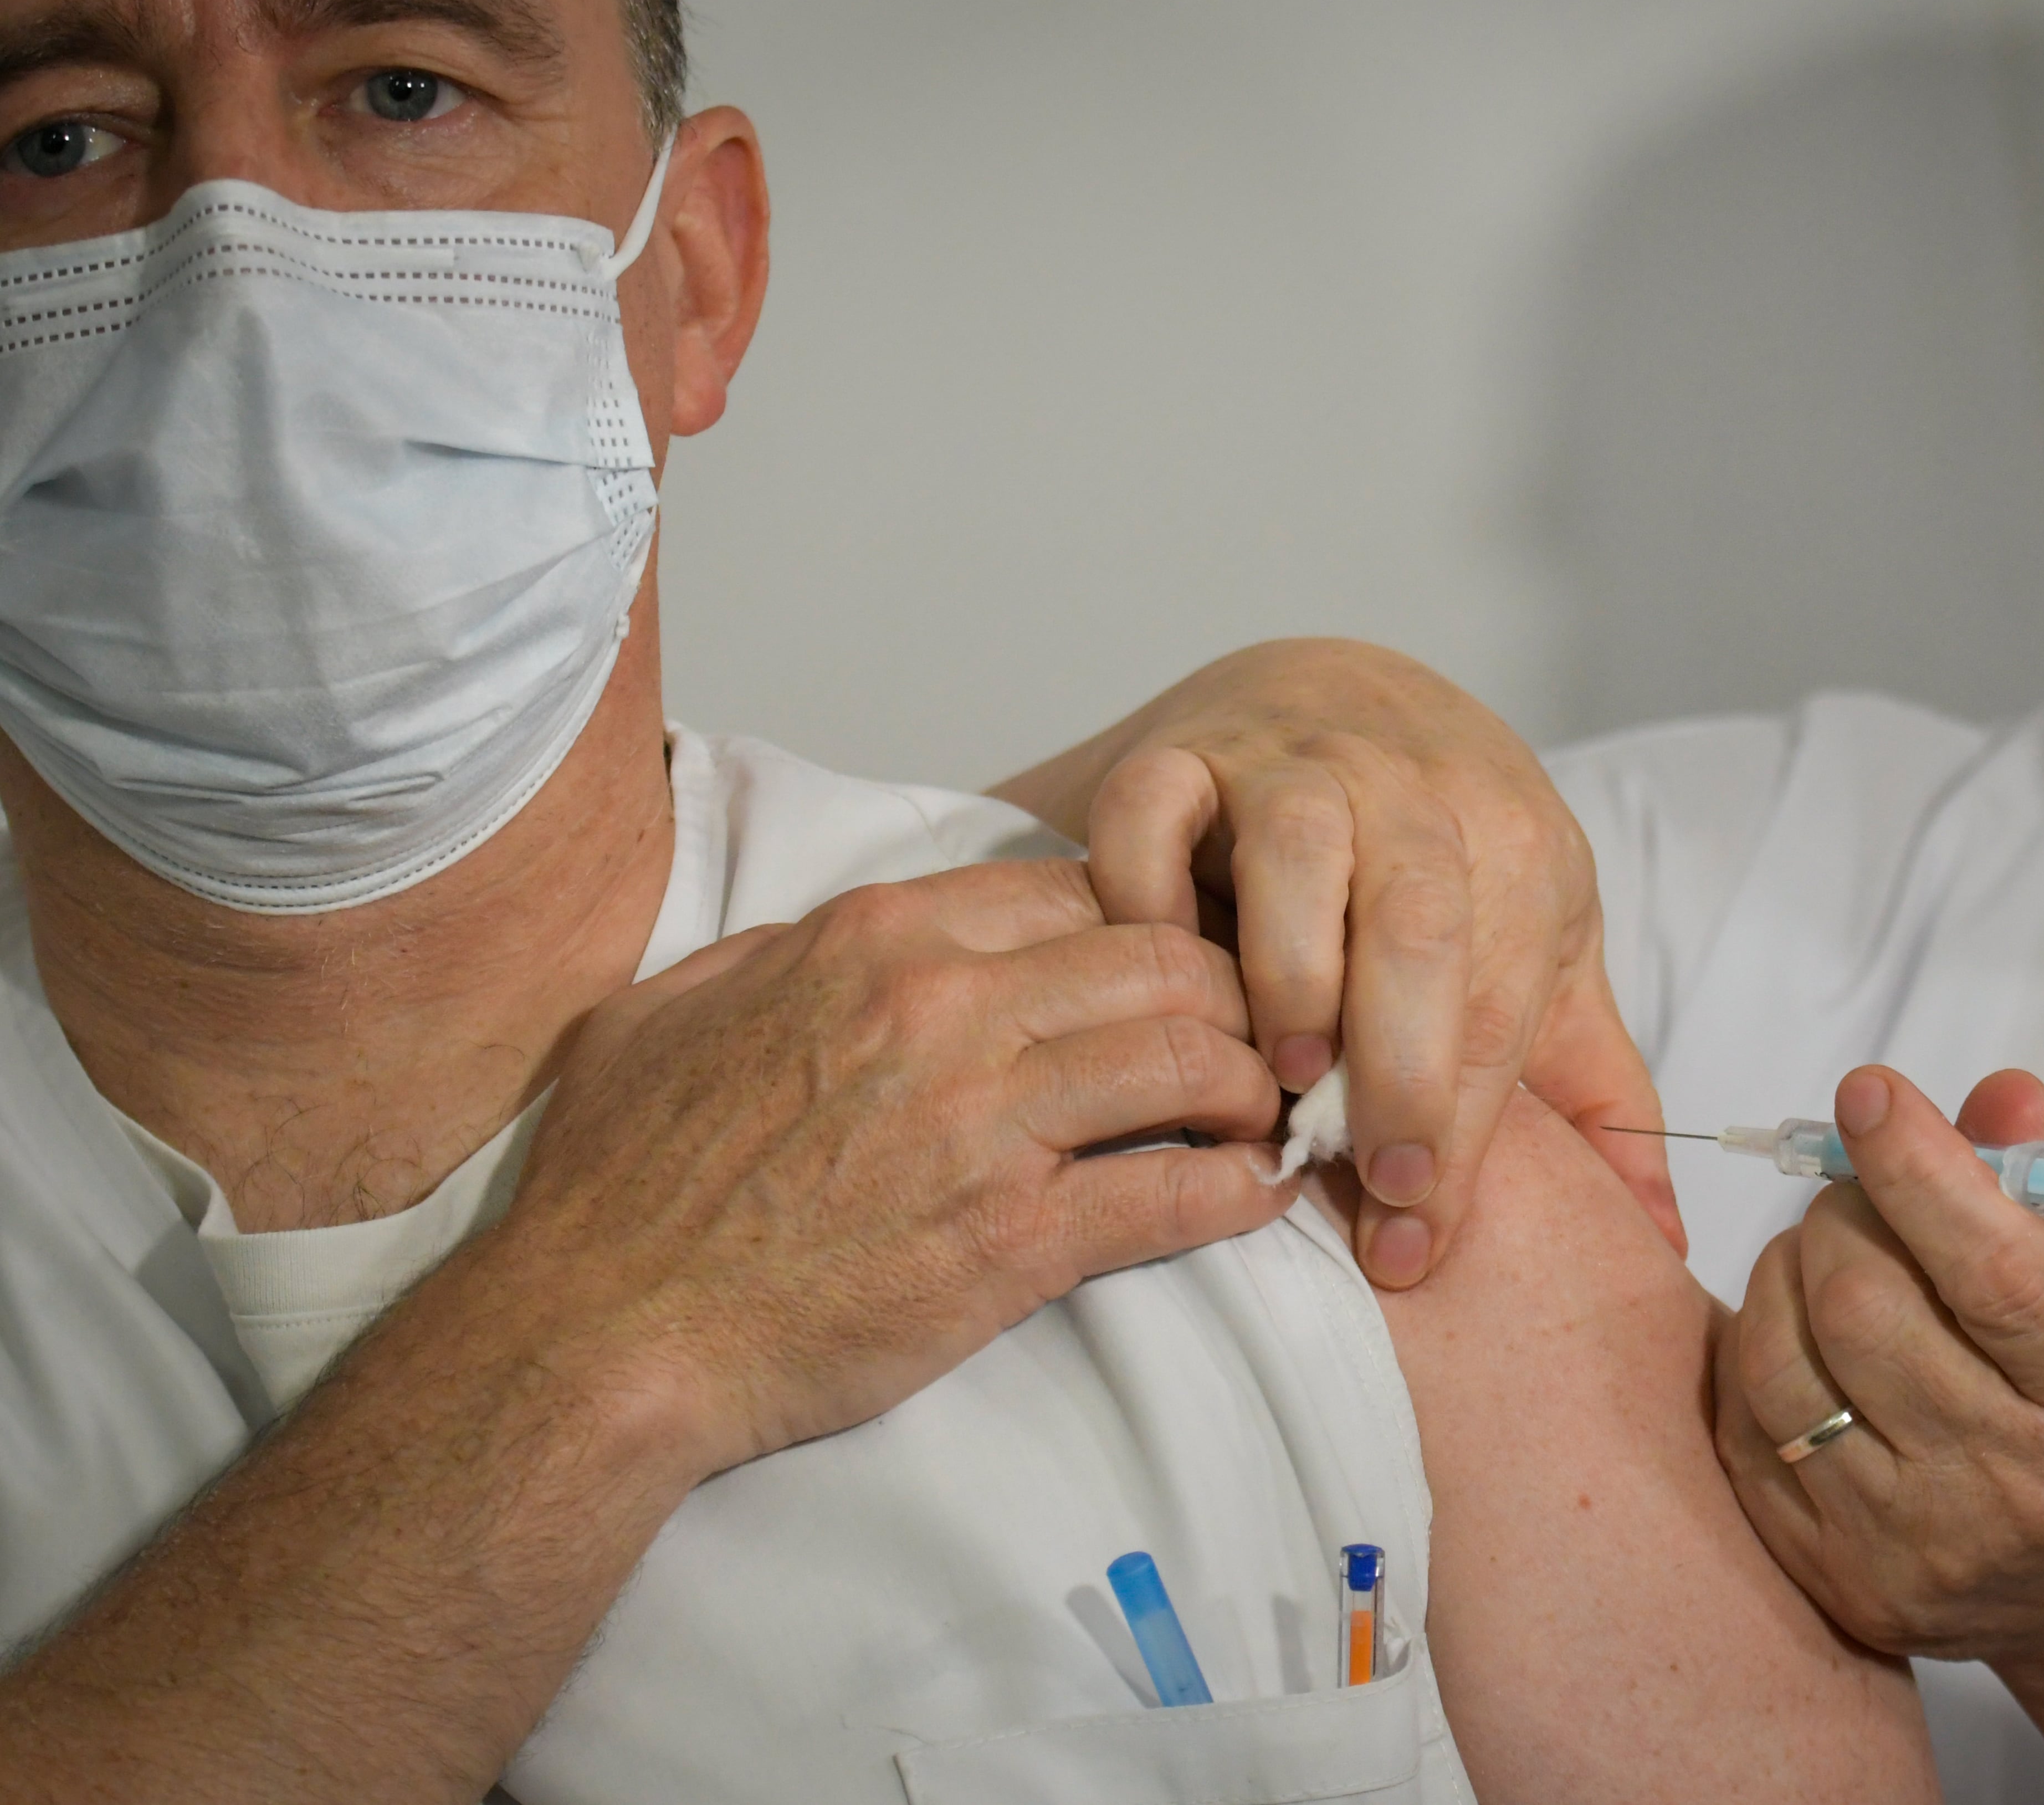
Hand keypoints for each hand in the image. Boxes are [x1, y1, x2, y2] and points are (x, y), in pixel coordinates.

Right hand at [483, 859, 1290, 1478]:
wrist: (601, 1331)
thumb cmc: (624, 1182)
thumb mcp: (676, 1011)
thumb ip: (777, 958)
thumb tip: (832, 943)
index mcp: (878, 940)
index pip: (1077, 889)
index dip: (1148, 924)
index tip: (1177, 964)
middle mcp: (945, 1007)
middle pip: (1160, 959)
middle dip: (1228, 992)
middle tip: (1252, 1036)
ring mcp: (984, 1121)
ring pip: (1189, 1057)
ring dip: (1250, 1083)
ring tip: (1265, 1112)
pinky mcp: (1011, 1238)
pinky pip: (1173, 1194)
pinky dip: (1240, 1190)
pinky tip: (1262, 1193)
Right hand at [994, 638, 1678, 1286]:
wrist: (1341, 694)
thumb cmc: (1448, 855)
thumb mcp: (1544, 950)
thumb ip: (1593, 1088)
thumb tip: (1659, 1231)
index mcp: (1515, 845)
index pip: (1498, 1002)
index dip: (1462, 1132)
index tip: (1420, 1242)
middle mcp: (1414, 788)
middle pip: (1421, 924)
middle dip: (1400, 1068)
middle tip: (1371, 1179)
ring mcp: (1294, 758)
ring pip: (1296, 851)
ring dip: (1290, 972)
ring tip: (1280, 1075)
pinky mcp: (1187, 747)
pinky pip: (1151, 811)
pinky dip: (1144, 894)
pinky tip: (1161, 982)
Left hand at [1715, 1065, 2043, 1687]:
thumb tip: (1992, 1093)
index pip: (1992, 1269)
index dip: (1914, 1166)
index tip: (1870, 1092)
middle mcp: (2021, 1487)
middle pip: (1863, 1307)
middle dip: (1842, 1214)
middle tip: (1863, 1196)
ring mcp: (1927, 1549)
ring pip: (1783, 1365)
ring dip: (1786, 1279)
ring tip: (1832, 1263)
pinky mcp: (1853, 1586)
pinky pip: (1747, 1436)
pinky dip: (1761, 1358)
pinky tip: (1806, 1339)